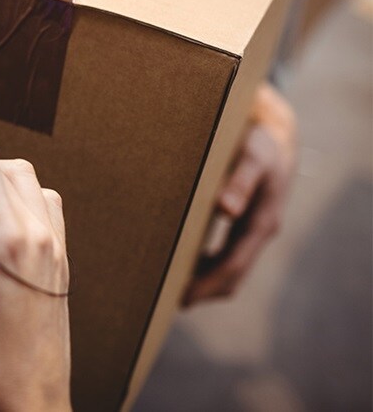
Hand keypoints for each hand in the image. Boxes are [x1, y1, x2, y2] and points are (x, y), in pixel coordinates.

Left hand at [184, 83, 296, 305]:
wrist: (275, 139)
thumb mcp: (252, 157)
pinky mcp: (244, 228)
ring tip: (167, 286)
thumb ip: (240, 180)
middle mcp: (258, 232)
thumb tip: (226, 208)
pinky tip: (181, 263)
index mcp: (262, 223)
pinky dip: (206, 265)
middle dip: (202, 291)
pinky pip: (226, 255)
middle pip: (231, 276)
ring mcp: (253, 232)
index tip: (182, 298)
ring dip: (203, 281)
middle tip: (164, 300)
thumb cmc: (259, 145)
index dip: (207, 284)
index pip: (232, 265)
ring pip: (229, 268)